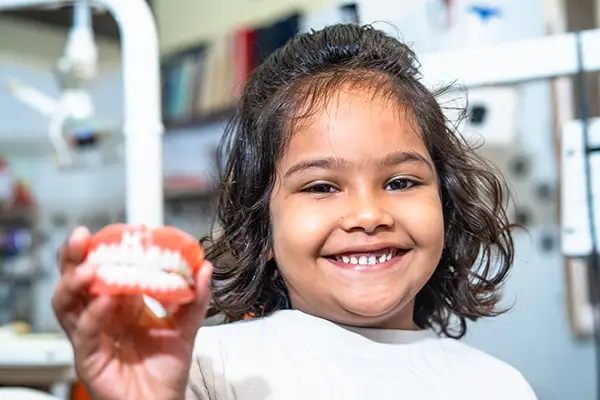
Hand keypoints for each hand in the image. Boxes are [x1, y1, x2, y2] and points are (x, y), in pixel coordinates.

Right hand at [52, 226, 212, 399]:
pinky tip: (107, 302)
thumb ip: (195, 298)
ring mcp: (91, 336)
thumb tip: (205, 268)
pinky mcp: (88, 358)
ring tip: (90, 269)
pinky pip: (83, 334)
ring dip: (74, 283)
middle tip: (83, 237)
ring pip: (67, 305)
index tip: (128, 231)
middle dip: (75, 257)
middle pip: (77, 281)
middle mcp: (101, 316)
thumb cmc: (167, 368)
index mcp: (122, 304)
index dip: (109, 250)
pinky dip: (93, 315)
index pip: (106, 270)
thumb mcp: (186, 327)